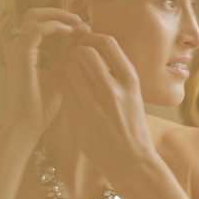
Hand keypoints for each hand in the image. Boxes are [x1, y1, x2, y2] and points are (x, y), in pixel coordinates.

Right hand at [3, 8, 89, 137]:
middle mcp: (18, 46)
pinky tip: (70, 32)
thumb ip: (69, 56)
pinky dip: (55, 26)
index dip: (64, 22)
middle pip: (36, 14)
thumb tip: (85, 40)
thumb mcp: (61, 74)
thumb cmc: (44, 104)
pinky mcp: (21, 54)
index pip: (43, 24)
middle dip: (61, 14)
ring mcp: (17, 49)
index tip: (85, 28)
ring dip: (60, 17)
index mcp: (25, 50)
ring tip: (79, 24)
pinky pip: (37, 29)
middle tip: (82, 21)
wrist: (29, 123)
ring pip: (35, 16)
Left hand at [59, 33, 157, 183]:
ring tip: (74, 77)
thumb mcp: (134, 95)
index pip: (107, 42)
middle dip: (77, 52)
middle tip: (76, 60)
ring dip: (68, 68)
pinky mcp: (79, 116)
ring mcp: (94, 103)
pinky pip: (64, 89)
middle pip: (84, 52)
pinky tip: (72, 92)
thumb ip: (118, 73)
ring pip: (69, 69)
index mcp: (130, 79)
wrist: (131, 160)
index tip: (89, 43)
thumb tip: (99, 48)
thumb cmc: (132, 126)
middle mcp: (113, 88)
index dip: (93, 38)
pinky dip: (65, 85)